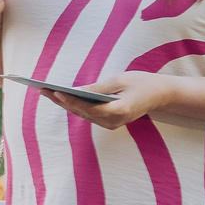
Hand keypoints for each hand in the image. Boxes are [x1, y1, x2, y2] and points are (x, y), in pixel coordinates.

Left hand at [45, 71, 168, 128]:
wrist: (161, 95)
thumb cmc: (142, 83)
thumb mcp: (120, 80)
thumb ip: (97, 88)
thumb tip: (74, 91)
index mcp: (120, 110)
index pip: (90, 108)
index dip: (72, 100)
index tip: (56, 92)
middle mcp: (115, 121)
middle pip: (82, 112)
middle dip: (62, 101)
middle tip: (43, 90)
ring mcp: (112, 124)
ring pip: (83, 115)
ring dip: (65, 104)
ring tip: (46, 92)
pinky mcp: (110, 123)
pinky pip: (88, 115)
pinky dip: (74, 106)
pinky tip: (60, 97)